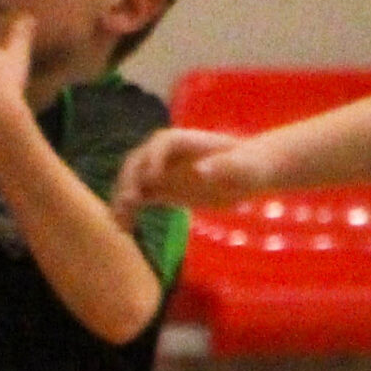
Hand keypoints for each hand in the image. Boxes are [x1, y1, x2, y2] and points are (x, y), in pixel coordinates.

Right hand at [113, 126, 265, 214]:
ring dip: (121, 199)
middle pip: (138, 161)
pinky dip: (128, 211)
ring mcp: (160, 172)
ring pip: (131, 181)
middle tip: (129, 202)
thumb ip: (224, 167)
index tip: (151, 178)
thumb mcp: (243, 167)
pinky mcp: (160, 190)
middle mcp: (165, 154)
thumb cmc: (250, 166)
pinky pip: (137, 198)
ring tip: (120, 222)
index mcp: (185, 141)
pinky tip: (125, 229)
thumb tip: (199, 171)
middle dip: (129, 179)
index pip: (161, 143)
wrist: (249, 175)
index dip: (153, 158)